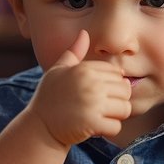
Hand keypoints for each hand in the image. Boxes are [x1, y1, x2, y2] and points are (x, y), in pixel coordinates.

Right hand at [30, 30, 131, 146]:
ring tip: (101, 117)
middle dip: (117, 100)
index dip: (112, 84)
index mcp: (84, 69)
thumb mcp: (58, 70)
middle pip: (125, 90)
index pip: (117, 72)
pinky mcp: (92, 123)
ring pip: (125, 108)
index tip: (99, 93)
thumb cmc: (49, 97)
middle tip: (101, 107)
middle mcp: (90, 84)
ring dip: (115, 116)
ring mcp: (92, 104)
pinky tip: (96, 128)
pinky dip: (109, 130)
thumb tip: (84, 33)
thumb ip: (73, 52)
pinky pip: (116, 127)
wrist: (38, 127)